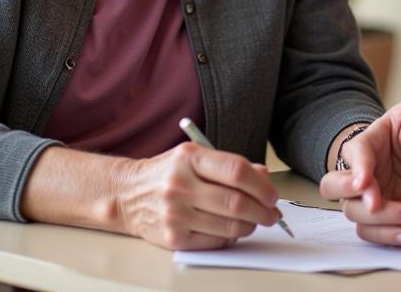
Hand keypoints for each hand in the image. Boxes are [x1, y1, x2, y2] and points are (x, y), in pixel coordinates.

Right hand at [113, 142, 281, 249]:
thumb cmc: (169, 172)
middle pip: (235, 202)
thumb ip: (229, 166)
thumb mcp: (196, 157)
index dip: (261, 185)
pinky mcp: (174, 238)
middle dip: (262, 211)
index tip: (273, 194)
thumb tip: (263, 178)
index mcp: (190, 158)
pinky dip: (231, 237)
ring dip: (250, 226)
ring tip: (255, 221)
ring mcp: (176, 213)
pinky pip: (214, 241)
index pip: (236, 171)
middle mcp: (181, 185)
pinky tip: (233, 229)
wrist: (127, 194)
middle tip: (272, 213)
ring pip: (228, 226)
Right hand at [319, 81, 400, 244]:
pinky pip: (368, 234)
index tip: (365, 182)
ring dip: (378, 218)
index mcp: (372, 143)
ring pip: (351, 212)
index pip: (354, 153)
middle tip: (375, 202)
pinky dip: (384, 236)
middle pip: (332, 184)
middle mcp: (365, 171)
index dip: (356, 168)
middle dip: (347, 193)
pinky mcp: (377, 222)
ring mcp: (369, 198)